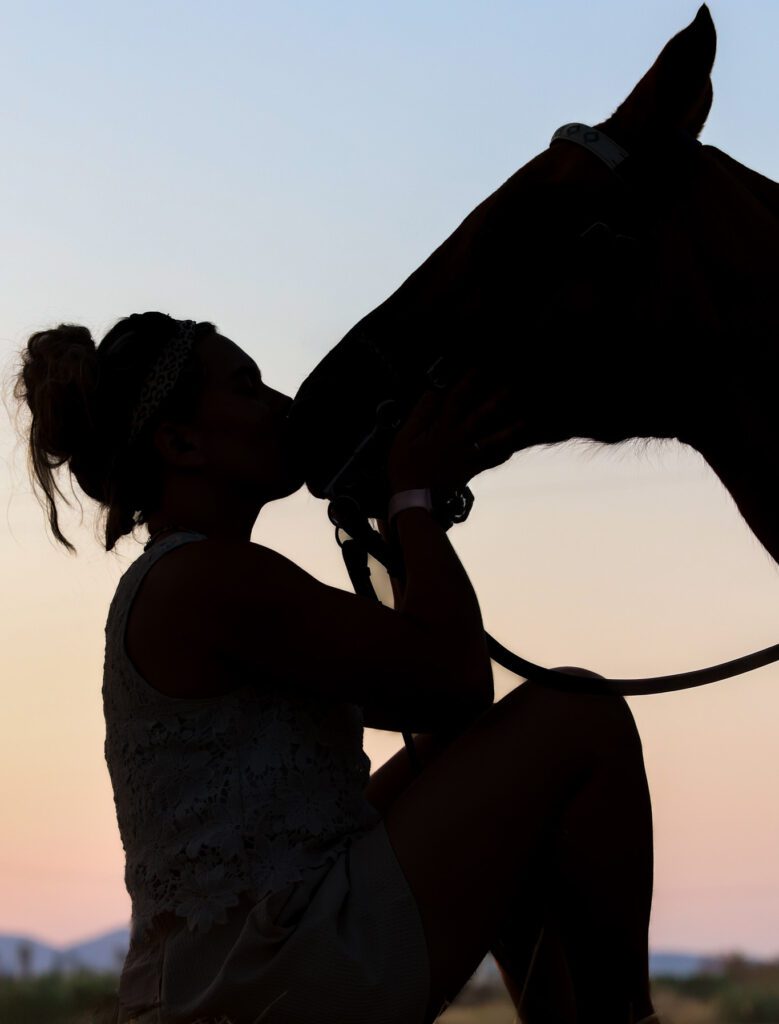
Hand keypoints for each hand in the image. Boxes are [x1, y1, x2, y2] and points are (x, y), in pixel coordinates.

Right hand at [387, 366, 524, 492]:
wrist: (415, 499)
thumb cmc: (404, 467)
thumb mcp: (404, 438)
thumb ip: (420, 415)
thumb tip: (433, 393)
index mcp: (441, 429)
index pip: (456, 401)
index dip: (467, 383)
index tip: (478, 369)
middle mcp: (457, 440)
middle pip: (480, 417)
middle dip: (496, 401)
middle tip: (511, 389)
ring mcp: (465, 456)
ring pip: (491, 441)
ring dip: (508, 430)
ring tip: (523, 422)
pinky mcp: (469, 471)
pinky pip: (488, 462)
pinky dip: (500, 456)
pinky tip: (510, 450)